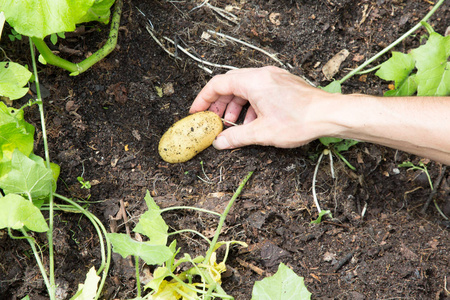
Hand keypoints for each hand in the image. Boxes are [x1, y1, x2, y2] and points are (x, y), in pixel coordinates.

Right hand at [190, 66, 336, 148]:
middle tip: (215, 121)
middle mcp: (262, 74)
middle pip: (231, 85)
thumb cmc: (300, 120)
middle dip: (220, 105)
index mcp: (253, 81)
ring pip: (245, 89)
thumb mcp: (262, 132)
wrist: (330, 115)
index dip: (203, 98)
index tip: (197, 111)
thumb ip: (236, 137)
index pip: (218, 84)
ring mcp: (274, 77)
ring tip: (235, 126)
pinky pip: (259, 91)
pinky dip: (251, 105)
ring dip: (236, 107)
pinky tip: (254, 122)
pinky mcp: (283, 84)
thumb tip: (219, 143)